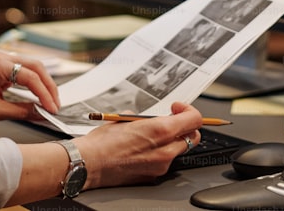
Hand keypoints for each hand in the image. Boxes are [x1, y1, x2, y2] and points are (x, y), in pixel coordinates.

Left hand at [0, 52, 59, 124]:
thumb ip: (23, 111)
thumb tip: (43, 113)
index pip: (30, 77)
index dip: (44, 93)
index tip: (52, 108)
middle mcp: (1, 57)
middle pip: (36, 66)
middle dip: (48, 86)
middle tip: (56, 104)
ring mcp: (1, 60)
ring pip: (32, 67)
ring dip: (43, 83)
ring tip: (51, 101)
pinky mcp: (2, 66)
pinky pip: (25, 71)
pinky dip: (35, 82)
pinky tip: (40, 94)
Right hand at [75, 102, 203, 188]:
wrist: (89, 163)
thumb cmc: (103, 141)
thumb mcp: (128, 120)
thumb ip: (150, 119)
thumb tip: (157, 118)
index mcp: (160, 131)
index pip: (194, 120)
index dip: (188, 110)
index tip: (178, 108)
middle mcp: (165, 151)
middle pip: (192, 137)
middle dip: (185, 127)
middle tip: (172, 121)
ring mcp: (161, 166)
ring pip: (178, 150)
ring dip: (172, 141)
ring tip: (151, 136)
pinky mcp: (153, 176)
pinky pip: (164, 162)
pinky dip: (160, 154)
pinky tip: (142, 150)